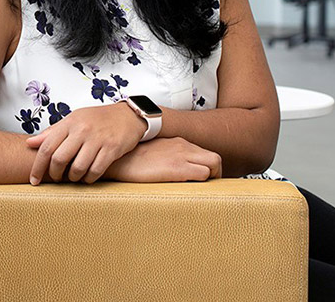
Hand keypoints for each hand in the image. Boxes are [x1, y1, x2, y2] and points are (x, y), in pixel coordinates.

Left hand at [25, 102, 148, 184]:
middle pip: (59, 159)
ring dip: (73, 178)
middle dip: (55, 174)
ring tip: (73, 177)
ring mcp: (97, 139)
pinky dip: (89, 178)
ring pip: (77, 168)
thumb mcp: (73, 120)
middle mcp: (82, 130)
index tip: (34, 180)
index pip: (46, 147)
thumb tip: (30, 143)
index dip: (37, 166)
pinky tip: (87, 177)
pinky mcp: (112, 149)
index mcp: (69, 122)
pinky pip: (95, 171)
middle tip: (56, 178)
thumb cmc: (97, 119)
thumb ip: (53, 133)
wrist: (128, 115)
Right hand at [105, 137, 221, 182]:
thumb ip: (166, 158)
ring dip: (211, 179)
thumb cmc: (131, 160)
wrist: (117, 159)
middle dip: (216, 175)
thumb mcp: (152, 154)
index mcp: (177, 142)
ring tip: (201, 191)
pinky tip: (191, 191)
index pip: (204, 154)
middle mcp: (183, 146)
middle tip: (207, 188)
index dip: (207, 169)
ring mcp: (181, 156)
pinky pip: (203, 174)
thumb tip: (172, 173)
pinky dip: (202, 184)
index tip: (202, 181)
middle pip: (215, 158)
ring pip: (214, 164)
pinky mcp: (176, 168)